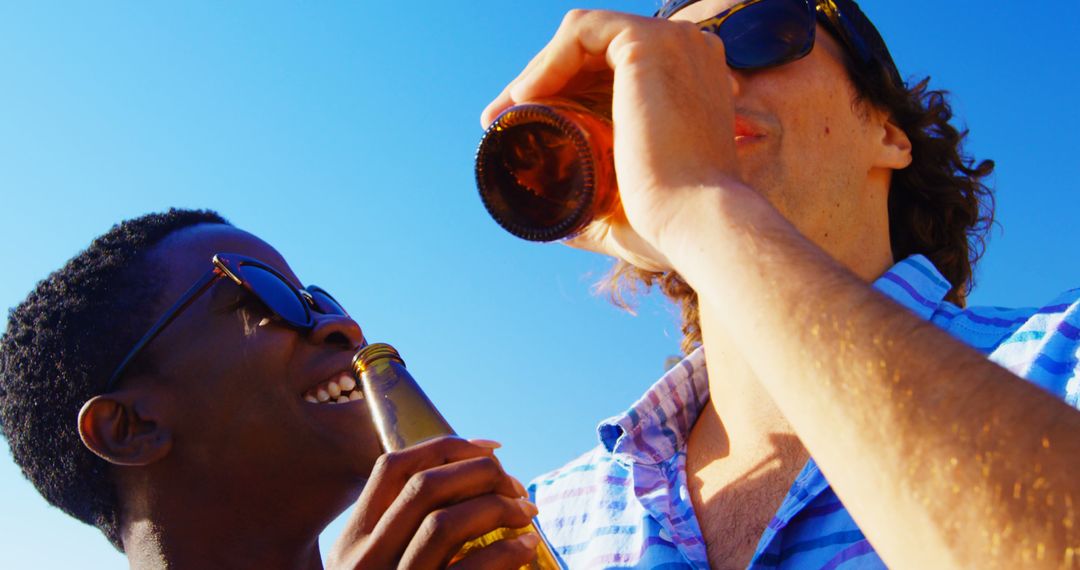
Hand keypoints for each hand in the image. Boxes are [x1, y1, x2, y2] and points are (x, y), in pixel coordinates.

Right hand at [326, 436, 539, 569]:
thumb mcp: (381, 563)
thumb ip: (404, 526)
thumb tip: (474, 471)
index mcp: (353, 538)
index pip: (392, 466)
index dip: (447, 447)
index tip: (493, 449)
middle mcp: (364, 561)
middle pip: (423, 486)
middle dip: (480, 473)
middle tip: (516, 484)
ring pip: (444, 523)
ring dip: (496, 507)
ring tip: (527, 513)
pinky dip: (506, 551)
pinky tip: (527, 548)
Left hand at [482, 10, 744, 271]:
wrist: (696, 224)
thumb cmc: (671, 224)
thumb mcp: (632, 204)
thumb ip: (601, 205)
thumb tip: (557, 226)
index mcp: (692, 81)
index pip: (615, 67)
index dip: (563, 88)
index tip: (522, 122)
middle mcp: (688, 52)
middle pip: (596, 50)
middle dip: (541, 78)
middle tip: (499, 116)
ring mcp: (673, 42)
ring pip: (583, 37)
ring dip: (537, 69)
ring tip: (505, 111)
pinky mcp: (648, 43)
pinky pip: (581, 31)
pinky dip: (546, 61)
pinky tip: (525, 97)